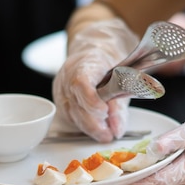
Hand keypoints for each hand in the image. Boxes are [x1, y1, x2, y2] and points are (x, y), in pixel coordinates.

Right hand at [52, 18, 138, 142]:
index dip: (91, 100)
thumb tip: (117, 129)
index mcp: (83, 64)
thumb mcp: (121, 77)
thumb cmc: (108, 62)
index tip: (105, 112)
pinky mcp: (62, 102)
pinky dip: (86, 125)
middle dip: (93, 123)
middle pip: (76, 104)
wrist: (94, 50)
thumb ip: (119, 104)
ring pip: (73, 115)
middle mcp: (67, 77)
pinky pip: (72, 118)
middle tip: (109, 134)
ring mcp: (62, 90)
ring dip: (91, 128)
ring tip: (107, 135)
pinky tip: (98, 129)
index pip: (81, 82)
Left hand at [109, 100, 184, 184]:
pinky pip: (167, 183)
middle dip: (130, 181)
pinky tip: (152, 165)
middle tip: (108, 175)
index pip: (154, 183)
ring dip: (144, 176)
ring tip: (127, 164)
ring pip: (158, 184)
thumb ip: (176, 138)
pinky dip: (157, 175)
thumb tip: (153, 147)